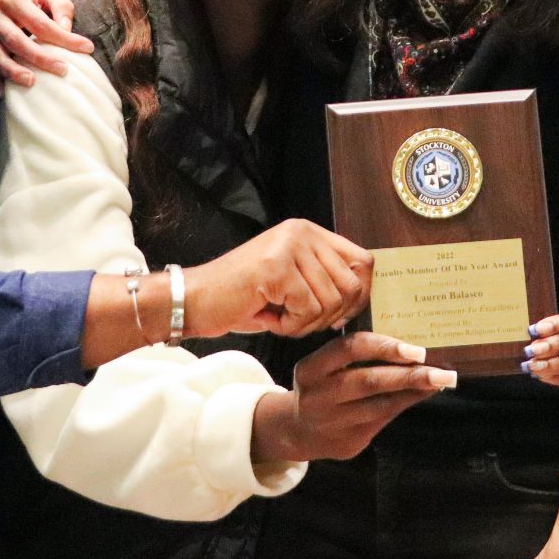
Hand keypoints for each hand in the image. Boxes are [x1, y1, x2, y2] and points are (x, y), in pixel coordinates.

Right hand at [0, 0, 93, 92]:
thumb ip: (61, 7)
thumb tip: (66, 29)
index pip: (39, 23)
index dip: (62, 37)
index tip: (87, 48)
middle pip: (16, 40)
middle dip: (39, 57)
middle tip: (63, 69)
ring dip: (13, 71)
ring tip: (31, 82)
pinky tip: (5, 93)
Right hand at [185, 219, 373, 338]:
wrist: (195, 300)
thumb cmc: (242, 298)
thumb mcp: (292, 282)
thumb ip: (325, 279)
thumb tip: (362, 297)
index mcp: (309, 232)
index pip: (363, 261)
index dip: (359, 294)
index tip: (338, 315)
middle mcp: (302, 232)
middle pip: (351, 285)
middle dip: (330, 316)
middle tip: (299, 321)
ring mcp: (289, 246)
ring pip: (330, 301)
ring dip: (306, 323)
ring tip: (280, 318)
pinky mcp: (277, 266)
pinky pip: (307, 310)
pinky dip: (291, 326)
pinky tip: (269, 318)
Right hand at [250, 333, 451, 462]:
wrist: (299, 430)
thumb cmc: (323, 386)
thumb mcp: (325, 367)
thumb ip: (354, 355)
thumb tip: (406, 343)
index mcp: (311, 369)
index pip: (349, 350)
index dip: (383, 347)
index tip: (414, 349)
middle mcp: (319, 396)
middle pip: (369, 381)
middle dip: (408, 375)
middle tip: (440, 370)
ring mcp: (333, 421)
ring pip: (380, 404)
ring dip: (414, 391)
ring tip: (441, 380)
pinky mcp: (348, 440)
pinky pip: (384, 419)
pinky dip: (406, 403)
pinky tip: (423, 394)